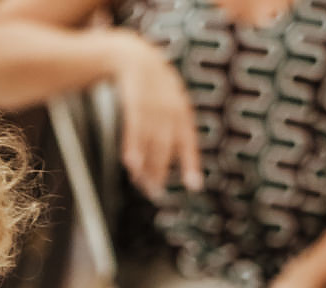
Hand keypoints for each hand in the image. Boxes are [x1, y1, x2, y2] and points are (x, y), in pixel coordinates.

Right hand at [110, 32, 201, 197]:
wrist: (134, 56)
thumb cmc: (153, 86)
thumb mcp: (168, 100)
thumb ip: (173, 127)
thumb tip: (174, 159)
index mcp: (182, 111)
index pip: (188, 141)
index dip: (190, 163)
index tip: (194, 186)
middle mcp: (170, 109)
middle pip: (166, 146)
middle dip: (161, 171)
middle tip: (155, 193)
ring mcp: (152, 104)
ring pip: (150, 140)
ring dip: (146, 164)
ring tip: (142, 184)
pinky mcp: (134, 99)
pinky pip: (134, 127)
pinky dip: (133, 146)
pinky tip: (131, 165)